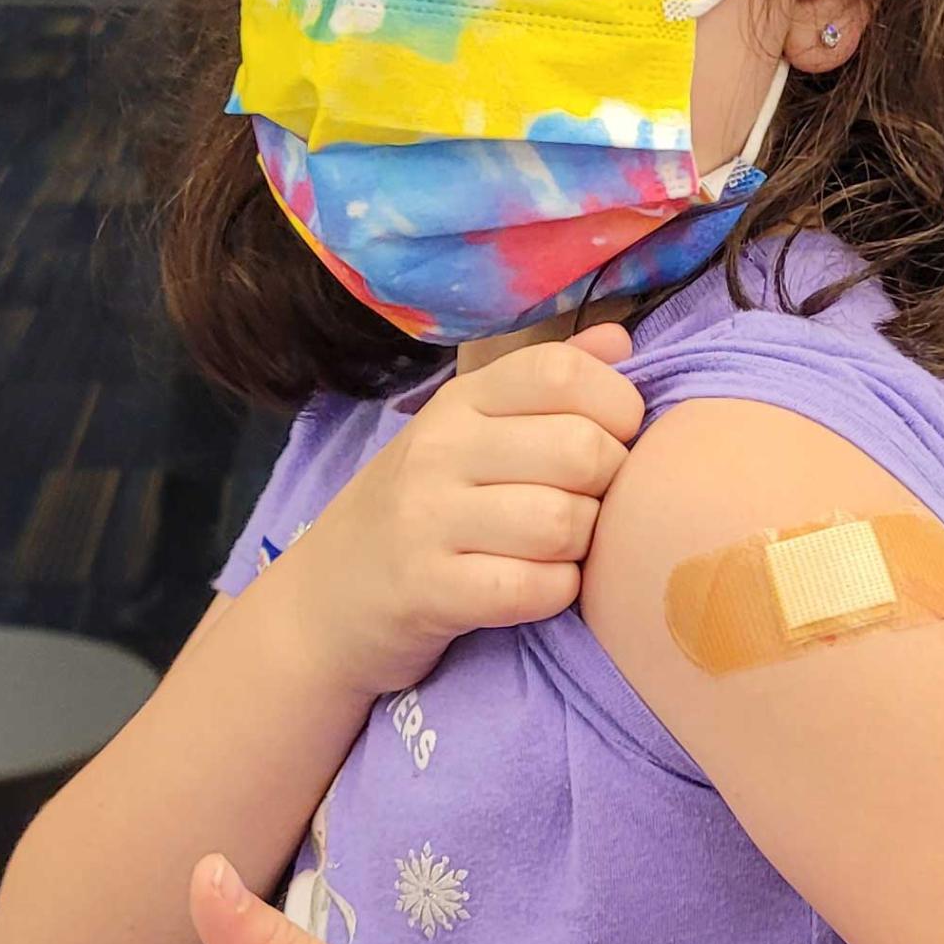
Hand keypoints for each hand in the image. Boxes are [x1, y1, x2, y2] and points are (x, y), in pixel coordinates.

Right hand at [285, 324, 643, 699]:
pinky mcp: (428, 590)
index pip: (564, 372)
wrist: (323, 600)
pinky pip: (534, 588)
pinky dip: (555, 594)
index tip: (612, 442)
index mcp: (461, 400)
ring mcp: (427, 518)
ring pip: (564, 522)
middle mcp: (440, 447)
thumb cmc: (421, 512)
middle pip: (581, 449)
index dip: (618, 408)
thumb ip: (547, 385)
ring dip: (582, 548)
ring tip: (558, 551)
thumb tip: (620, 343)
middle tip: (586, 507)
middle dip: (610, 487)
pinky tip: (536, 588)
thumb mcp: (471, 432)